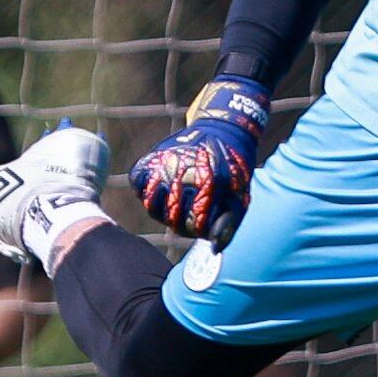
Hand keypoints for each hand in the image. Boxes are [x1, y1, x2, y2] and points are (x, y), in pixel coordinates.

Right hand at [129, 76, 269, 244]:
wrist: (223, 128)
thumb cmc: (234, 167)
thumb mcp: (240, 195)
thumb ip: (229, 223)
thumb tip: (214, 248)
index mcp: (209, 182)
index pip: (195, 225)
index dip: (200, 231)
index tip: (205, 225)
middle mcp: (183, 171)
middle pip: (171, 218)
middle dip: (181, 224)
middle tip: (190, 217)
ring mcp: (164, 162)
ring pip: (151, 204)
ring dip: (162, 212)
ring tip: (176, 207)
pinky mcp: (153, 156)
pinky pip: (137, 182)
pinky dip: (144, 190)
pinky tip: (160, 191)